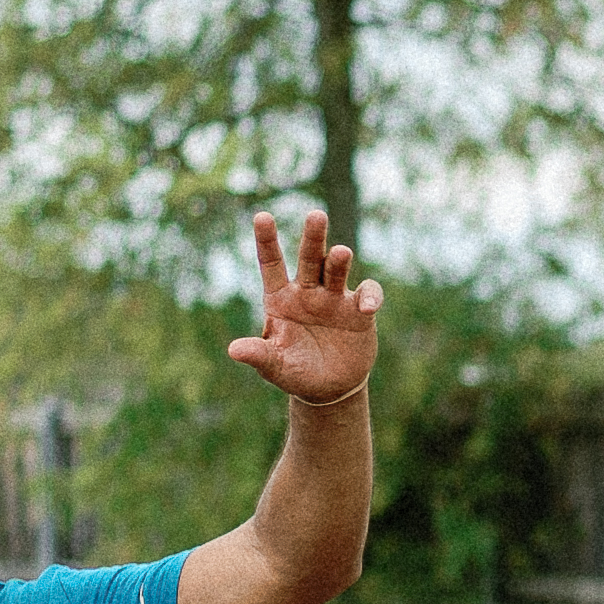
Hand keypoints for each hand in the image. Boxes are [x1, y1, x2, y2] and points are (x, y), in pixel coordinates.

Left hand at [226, 207, 384, 412]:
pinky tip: (367, 307)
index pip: (272, 264)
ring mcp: (334, 298)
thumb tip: (233, 350)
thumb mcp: (274, 366)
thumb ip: (259, 355)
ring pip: (336, 269)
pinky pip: (367, 294)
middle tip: (316, 215)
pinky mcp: (359, 310)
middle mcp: (307, 291)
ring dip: (339, 260)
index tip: (261, 216)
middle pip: (309, 258)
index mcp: (280, 299)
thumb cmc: (294, 371)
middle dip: (313, 237)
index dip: (267, 240)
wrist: (328, 387)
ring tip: (341, 253)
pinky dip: (370, 296)